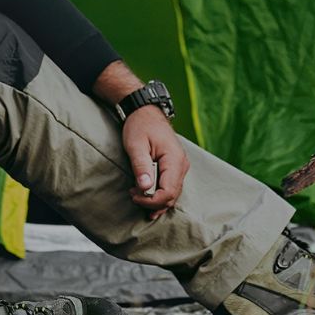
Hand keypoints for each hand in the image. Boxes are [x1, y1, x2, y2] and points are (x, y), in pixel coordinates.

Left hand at [122, 106, 188, 220]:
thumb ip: (141, 166)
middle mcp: (181, 165)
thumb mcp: (136, 145)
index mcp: (174, 159)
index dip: (151, 200)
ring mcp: (180, 167)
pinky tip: (147, 197)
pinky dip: (159, 195)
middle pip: (172, 196)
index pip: (168, 191)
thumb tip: (145, 189)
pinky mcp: (175, 168)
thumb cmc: (140, 126)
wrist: (145, 112)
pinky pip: (170, 187)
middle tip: (133, 195)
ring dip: (155, 200)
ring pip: (172, 194)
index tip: (134, 196)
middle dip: (152, 202)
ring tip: (136, 196)